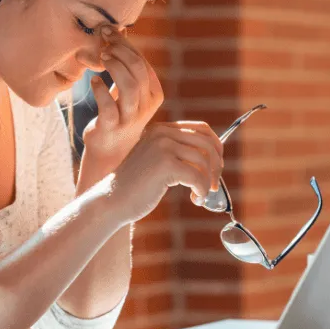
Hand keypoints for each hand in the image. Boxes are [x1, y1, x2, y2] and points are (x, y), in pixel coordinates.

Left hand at [81, 27, 162, 169]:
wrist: (109, 152)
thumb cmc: (117, 116)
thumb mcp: (128, 92)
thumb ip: (126, 67)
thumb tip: (115, 33)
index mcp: (154, 94)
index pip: (144, 63)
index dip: (127, 45)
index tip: (109, 32)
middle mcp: (146, 106)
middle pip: (139, 70)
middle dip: (121, 51)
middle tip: (104, 41)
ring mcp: (130, 118)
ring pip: (129, 85)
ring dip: (114, 66)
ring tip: (101, 57)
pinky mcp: (112, 127)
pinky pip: (108, 106)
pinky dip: (100, 89)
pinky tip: (94, 81)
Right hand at [105, 121, 223, 225]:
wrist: (112, 200)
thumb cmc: (136, 186)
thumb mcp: (156, 160)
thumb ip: (178, 153)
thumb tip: (214, 157)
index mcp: (161, 129)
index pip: (201, 128)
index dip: (216, 146)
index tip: (216, 166)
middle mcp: (162, 133)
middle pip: (207, 143)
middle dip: (216, 166)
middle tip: (214, 185)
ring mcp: (163, 147)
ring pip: (204, 161)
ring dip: (208, 182)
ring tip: (200, 196)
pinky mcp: (165, 164)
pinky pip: (197, 177)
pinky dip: (201, 190)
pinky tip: (195, 199)